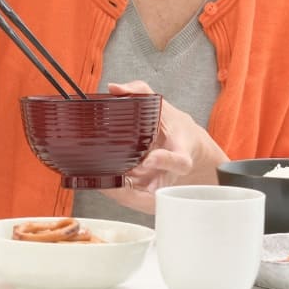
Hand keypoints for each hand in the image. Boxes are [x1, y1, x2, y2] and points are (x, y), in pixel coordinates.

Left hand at [98, 81, 227, 213]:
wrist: (190, 149)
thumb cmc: (175, 129)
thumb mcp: (162, 106)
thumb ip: (140, 91)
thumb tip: (114, 87)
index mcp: (182, 155)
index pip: (180, 162)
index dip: (165, 161)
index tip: (150, 159)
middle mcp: (174, 176)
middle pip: (157, 190)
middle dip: (130, 186)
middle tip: (108, 176)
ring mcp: (163, 189)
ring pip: (142, 200)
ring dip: (119, 191)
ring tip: (98, 178)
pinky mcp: (154, 197)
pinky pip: (134, 200)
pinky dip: (117, 193)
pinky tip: (101, 182)